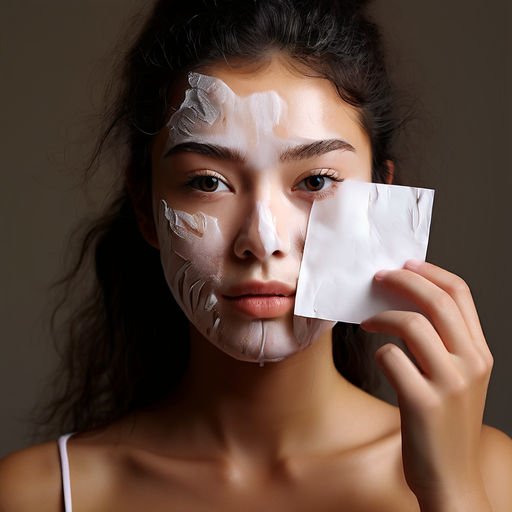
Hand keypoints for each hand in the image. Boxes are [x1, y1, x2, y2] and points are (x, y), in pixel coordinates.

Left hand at [361, 260, 493, 510]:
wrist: (451, 479)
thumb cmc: (445, 425)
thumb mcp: (458, 380)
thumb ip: (442, 344)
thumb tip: (406, 304)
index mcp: (480, 353)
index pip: (461, 293)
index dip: (430, 272)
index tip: (405, 264)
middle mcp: (471, 363)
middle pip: (436, 301)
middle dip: (402, 280)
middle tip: (377, 277)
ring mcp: (449, 383)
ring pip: (411, 324)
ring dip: (381, 316)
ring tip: (367, 322)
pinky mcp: (423, 402)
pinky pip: (390, 358)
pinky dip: (379, 353)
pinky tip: (379, 360)